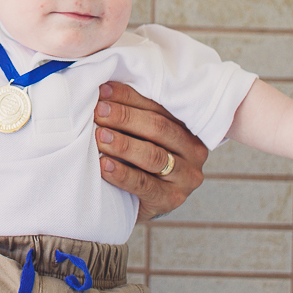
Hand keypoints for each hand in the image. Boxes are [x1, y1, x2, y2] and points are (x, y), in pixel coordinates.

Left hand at [94, 82, 207, 221]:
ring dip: (123, 144)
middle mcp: (193, 151)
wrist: (136, 202)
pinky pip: (145, 185)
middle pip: (159, 128)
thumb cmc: (135, 161)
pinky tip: (104, 166)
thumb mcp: (139, 135)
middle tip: (99, 112)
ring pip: (153, 156)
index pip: (158, 107)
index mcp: (187, 127)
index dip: (129, 97)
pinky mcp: (171, 199)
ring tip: (99, 136)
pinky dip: (122, 174)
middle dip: (125, 117)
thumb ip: (131, 114)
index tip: (102, 92)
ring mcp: (186, 177)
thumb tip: (103, 90)